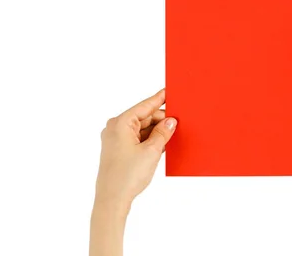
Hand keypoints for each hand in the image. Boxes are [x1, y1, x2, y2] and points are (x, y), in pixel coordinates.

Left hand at [94, 88, 176, 211]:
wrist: (112, 200)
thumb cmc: (126, 176)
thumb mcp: (152, 151)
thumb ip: (163, 133)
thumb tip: (171, 122)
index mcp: (120, 123)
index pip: (145, 106)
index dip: (159, 99)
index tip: (168, 91)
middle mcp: (115, 128)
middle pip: (144, 117)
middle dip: (161, 120)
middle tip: (178, 123)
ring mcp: (115, 140)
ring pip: (142, 129)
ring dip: (157, 132)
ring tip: (172, 136)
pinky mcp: (118, 151)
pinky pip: (138, 139)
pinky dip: (150, 140)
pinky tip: (163, 145)